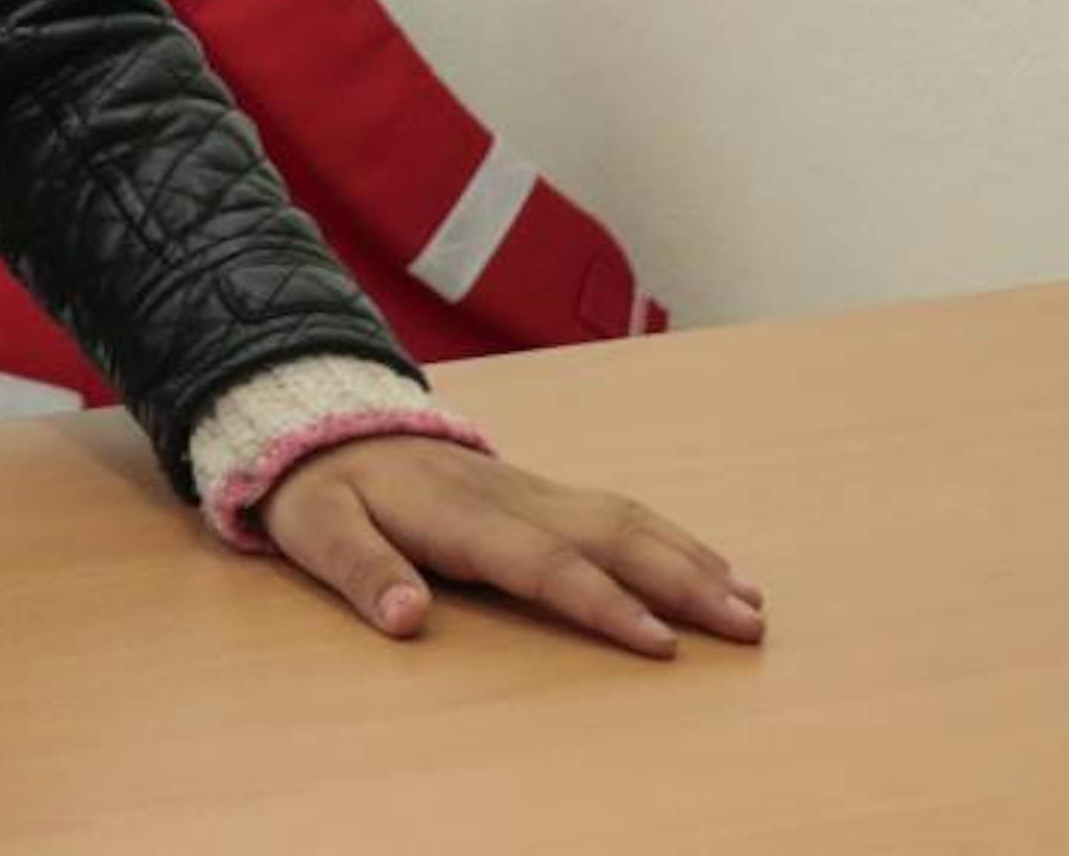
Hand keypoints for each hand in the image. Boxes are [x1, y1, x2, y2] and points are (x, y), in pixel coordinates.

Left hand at [259, 436, 764, 657]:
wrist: (322, 425)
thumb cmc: (320, 491)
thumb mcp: (316, 529)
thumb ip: (360, 571)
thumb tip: (405, 617)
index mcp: (458, 514)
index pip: (543, 562)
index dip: (601, 602)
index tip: (660, 642)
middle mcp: (509, 496)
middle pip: (609, 536)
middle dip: (682, 581)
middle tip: (748, 627)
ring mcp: (529, 489)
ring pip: (624, 518)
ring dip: (691, 559)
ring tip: (752, 603)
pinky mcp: (539, 492)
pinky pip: (617, 512)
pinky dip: (672, 539)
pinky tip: (712, 568)